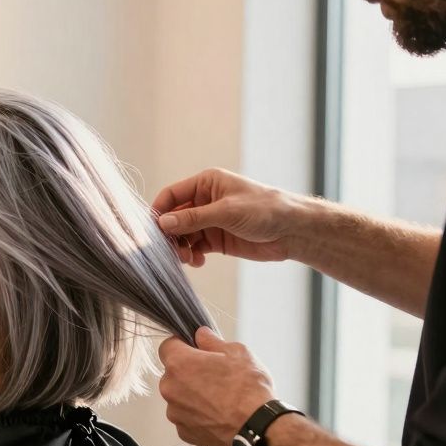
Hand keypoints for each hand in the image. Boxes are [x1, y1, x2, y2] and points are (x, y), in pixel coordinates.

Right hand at [153, 168, 306, 267]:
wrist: (292, 231)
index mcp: (206, 184)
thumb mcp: (226, 211)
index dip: (160, 212)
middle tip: (172, 252)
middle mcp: (204, 201)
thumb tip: (163, 223)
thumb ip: (193, 218)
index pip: (172, 195)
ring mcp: (210, 221)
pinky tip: (198, 262)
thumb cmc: (265, 210)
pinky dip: (192, 256)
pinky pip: (194, 248)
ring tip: (187, 259)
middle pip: (174, 218)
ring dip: (180, 248)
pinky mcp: (216, 239)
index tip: (153, 231)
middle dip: (170, 235)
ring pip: (182, 235)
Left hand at [157, 327, 276, 445]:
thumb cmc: (249, 388)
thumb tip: (200, 335)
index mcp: (179, 363)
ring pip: (179, 396)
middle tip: (216, 375)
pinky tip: (219, 414)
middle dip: (190, 372)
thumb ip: (212, 341)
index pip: (167, 346)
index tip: (196, 349)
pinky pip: (186, 417)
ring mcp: (174, 412)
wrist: (258, 428)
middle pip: (173, 373)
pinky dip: (198, 415)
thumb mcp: (237, 353)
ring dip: (193, 395)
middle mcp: (170, 387)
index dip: (182, 345)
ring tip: (221, 398)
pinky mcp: (183, 431)